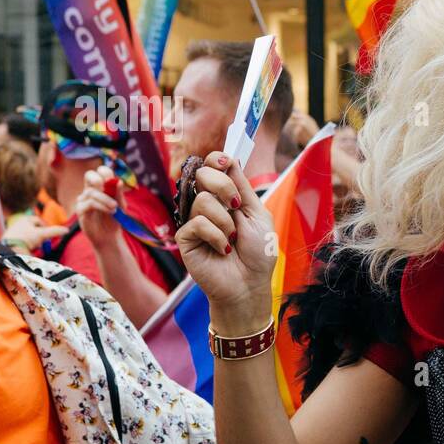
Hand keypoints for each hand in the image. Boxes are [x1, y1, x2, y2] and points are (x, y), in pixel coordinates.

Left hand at [1, 215, 68, 251]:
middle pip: (34, 229)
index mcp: (25, 219)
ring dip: (34, 241)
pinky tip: (28, 250)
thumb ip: (55, 231)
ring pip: (29, 236)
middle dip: (40, 236)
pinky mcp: (10, 241)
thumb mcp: (42, 234)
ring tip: (35, 247)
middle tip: (42, 242)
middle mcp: (19, 224)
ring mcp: (14, 232)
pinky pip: (22, 242)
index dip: (46, 228)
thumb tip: (67, 230)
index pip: (39, 221)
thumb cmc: (26, 238)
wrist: (10, 248)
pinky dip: (27, 246)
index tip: (49, 235)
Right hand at [77, 165, 122, 247]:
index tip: (112, 179)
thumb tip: (119, 181)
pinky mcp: (80, 210)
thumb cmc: (115, 219)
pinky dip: (102, 206)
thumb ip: (118, 194)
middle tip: (109, 185)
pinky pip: (89, 203)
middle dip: (99, 179)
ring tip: (115, 207)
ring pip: (91, 192)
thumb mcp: (121, 206)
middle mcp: (89, 191)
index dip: (104, 171)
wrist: (109, 236)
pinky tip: (111, 211)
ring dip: (105, 199)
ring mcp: (83, 200)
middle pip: (89, 175)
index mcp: (99, 187)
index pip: (98, 172)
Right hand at [174, 150, 276, 328]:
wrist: (249, 284)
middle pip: (202, 174)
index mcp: (225, 196)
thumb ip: (243, 187)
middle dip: (224, 186)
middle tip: (236, 206)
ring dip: (225, 221)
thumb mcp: (258, 215)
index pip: (212, 166)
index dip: (216, 159)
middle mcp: (207, 204)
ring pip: (202, 200)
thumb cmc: (257, 253)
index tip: (225, 163)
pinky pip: (197, 223)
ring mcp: (194, 220)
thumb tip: (230, 158)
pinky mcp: (186, 238)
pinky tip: (223, 249)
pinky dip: (217, 236)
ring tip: (232, 239)